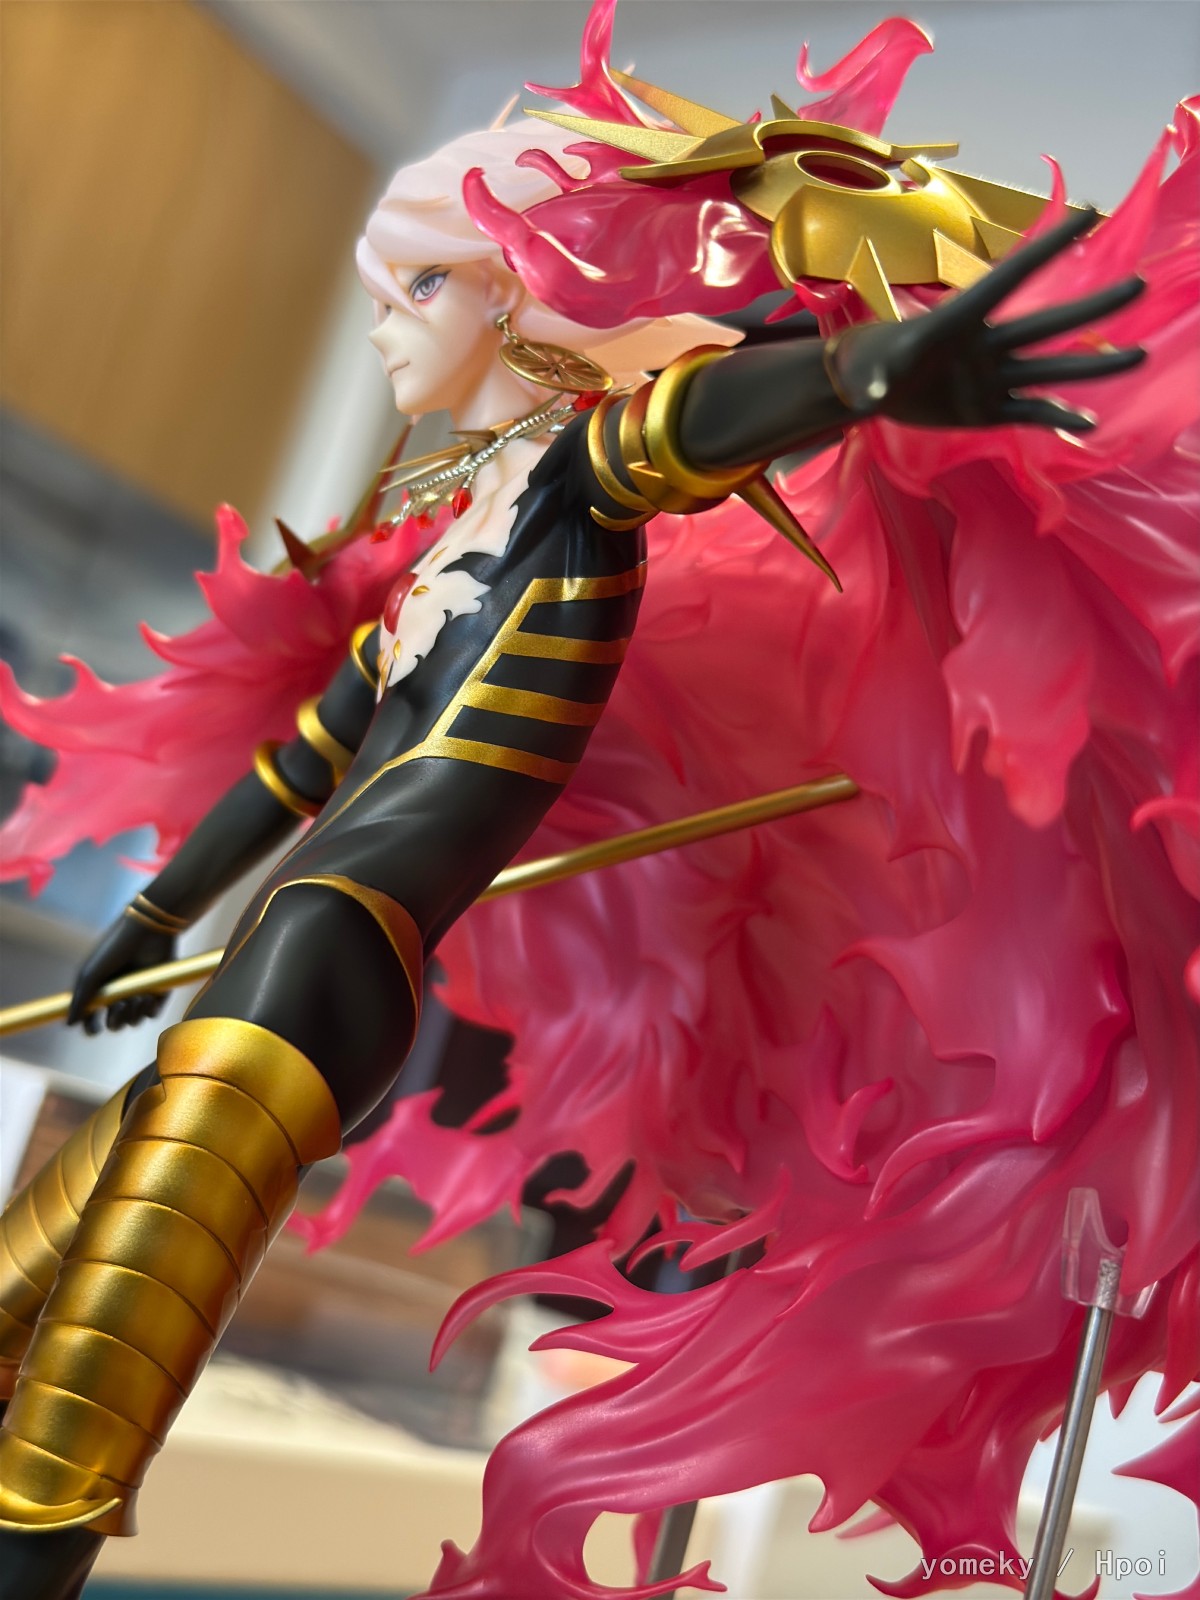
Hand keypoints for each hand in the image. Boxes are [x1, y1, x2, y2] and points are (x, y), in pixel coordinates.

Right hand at [67, 912, 174, 1033]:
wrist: (147, 931)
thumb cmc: (115, 949)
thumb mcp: (91, 973)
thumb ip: (80, 1000)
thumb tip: (69, 1025)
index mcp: (101, 989)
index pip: (92, 1017)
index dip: (91, 1027)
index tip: (94, 1029)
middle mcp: (119, 994)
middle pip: (114, 1024)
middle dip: (116, 1021)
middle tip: (120, 1004)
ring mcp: (139, 993)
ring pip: (133, 1021)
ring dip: (132, 1014)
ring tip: (137, 996)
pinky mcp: (159, 992)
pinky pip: (152, 1014)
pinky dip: (148, 1010)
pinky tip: (148, 996)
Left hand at [827, 208, 1145, 431]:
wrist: (870, 389)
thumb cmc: (869, 366)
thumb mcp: (870, 371)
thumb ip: (877, 380)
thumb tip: (871, 397)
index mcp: (960, 320)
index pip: (1011, 277)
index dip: (1048, 247)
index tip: (1089, 213)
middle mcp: (987, 345)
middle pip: (1047, 323)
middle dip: (1093, 307)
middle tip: (1141, 285)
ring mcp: (992, 377)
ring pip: (1051, 369)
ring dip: (1094, 366)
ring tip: (1139, 354)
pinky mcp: (989, 410)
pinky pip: (1030, 413)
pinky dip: (1058, 418)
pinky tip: (1089, 424)